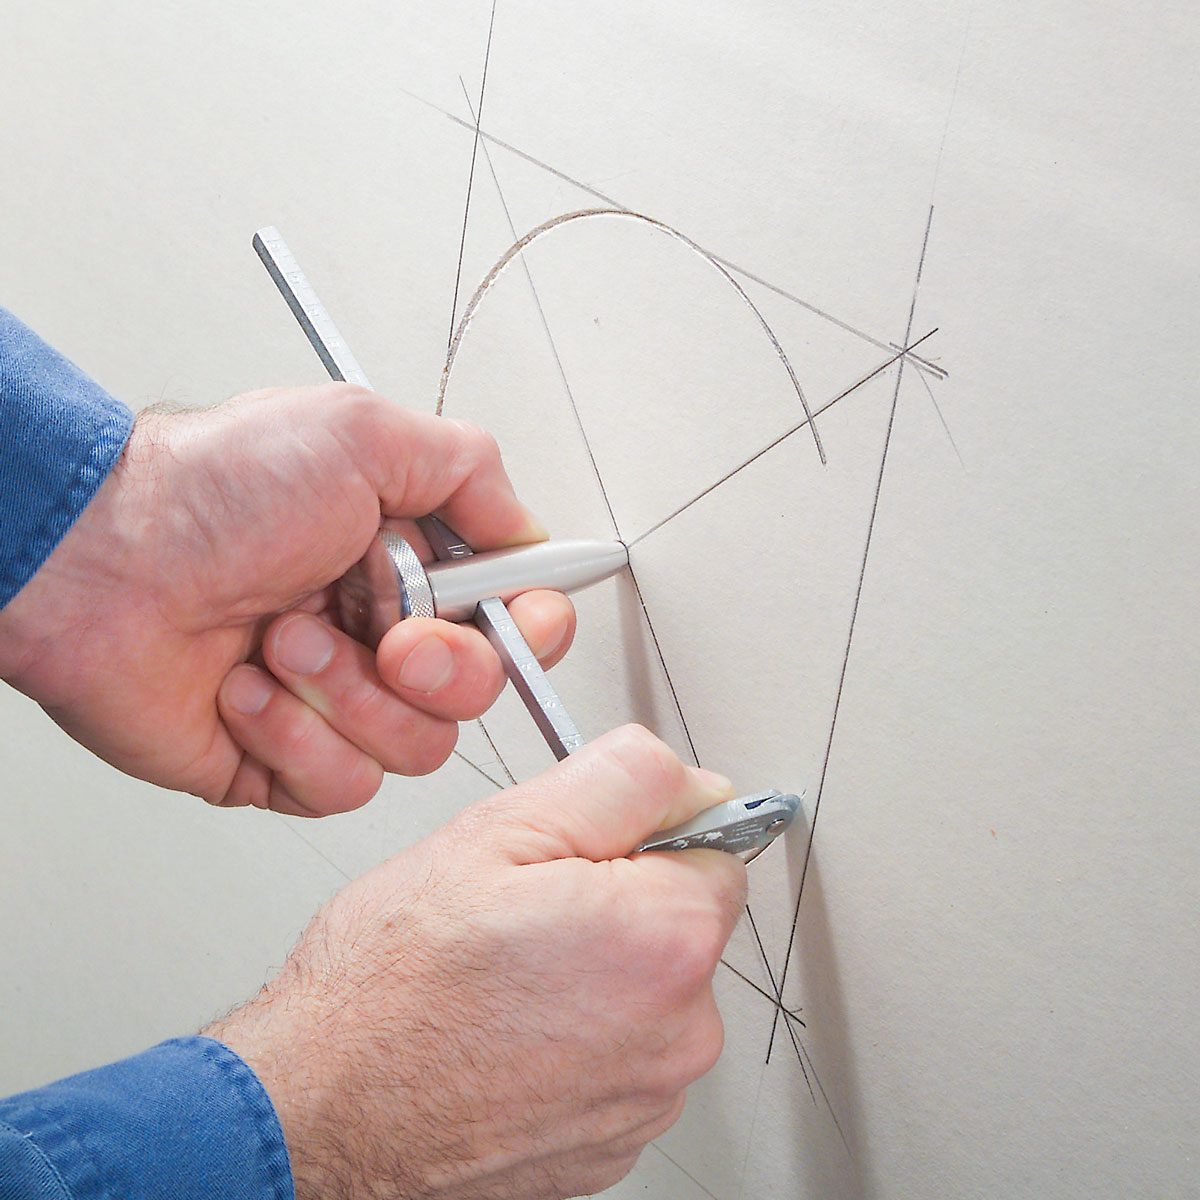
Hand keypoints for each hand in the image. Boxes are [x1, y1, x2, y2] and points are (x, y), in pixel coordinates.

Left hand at [0, 385, 574, 812]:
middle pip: (478, 692)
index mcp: (409, 563)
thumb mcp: (358, 434)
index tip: (509, 617)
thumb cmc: (208, 489)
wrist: (94, 562)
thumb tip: (525, 525)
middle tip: (382, 631)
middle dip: (438, 668)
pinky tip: (241, 687)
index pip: (515, 617)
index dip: (528, 629)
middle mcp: (379, 635)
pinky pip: (343, 787)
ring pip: (416, 748)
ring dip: (344, 693)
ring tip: (277, 638)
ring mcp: (333, 701)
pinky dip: (291, 739)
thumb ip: (468, 468)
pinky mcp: (282, 761)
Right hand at [207, 726, 746, 1199]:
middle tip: (524, 908)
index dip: (641, 829)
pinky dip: (578, 1037)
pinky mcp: (614, 1142)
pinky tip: (508, 1029)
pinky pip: (622, 1056)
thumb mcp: (497, 831)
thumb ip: (617, 783)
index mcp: (664, 939)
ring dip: (597, 972)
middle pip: (683, 920)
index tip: (580, 847)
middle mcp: (679, 1031)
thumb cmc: (389, 984)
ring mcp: (647, 1098)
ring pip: (651, 991)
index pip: (715, 842)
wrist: (318, 1110)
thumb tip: (688, 776)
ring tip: (506, 975)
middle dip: (619, 898)